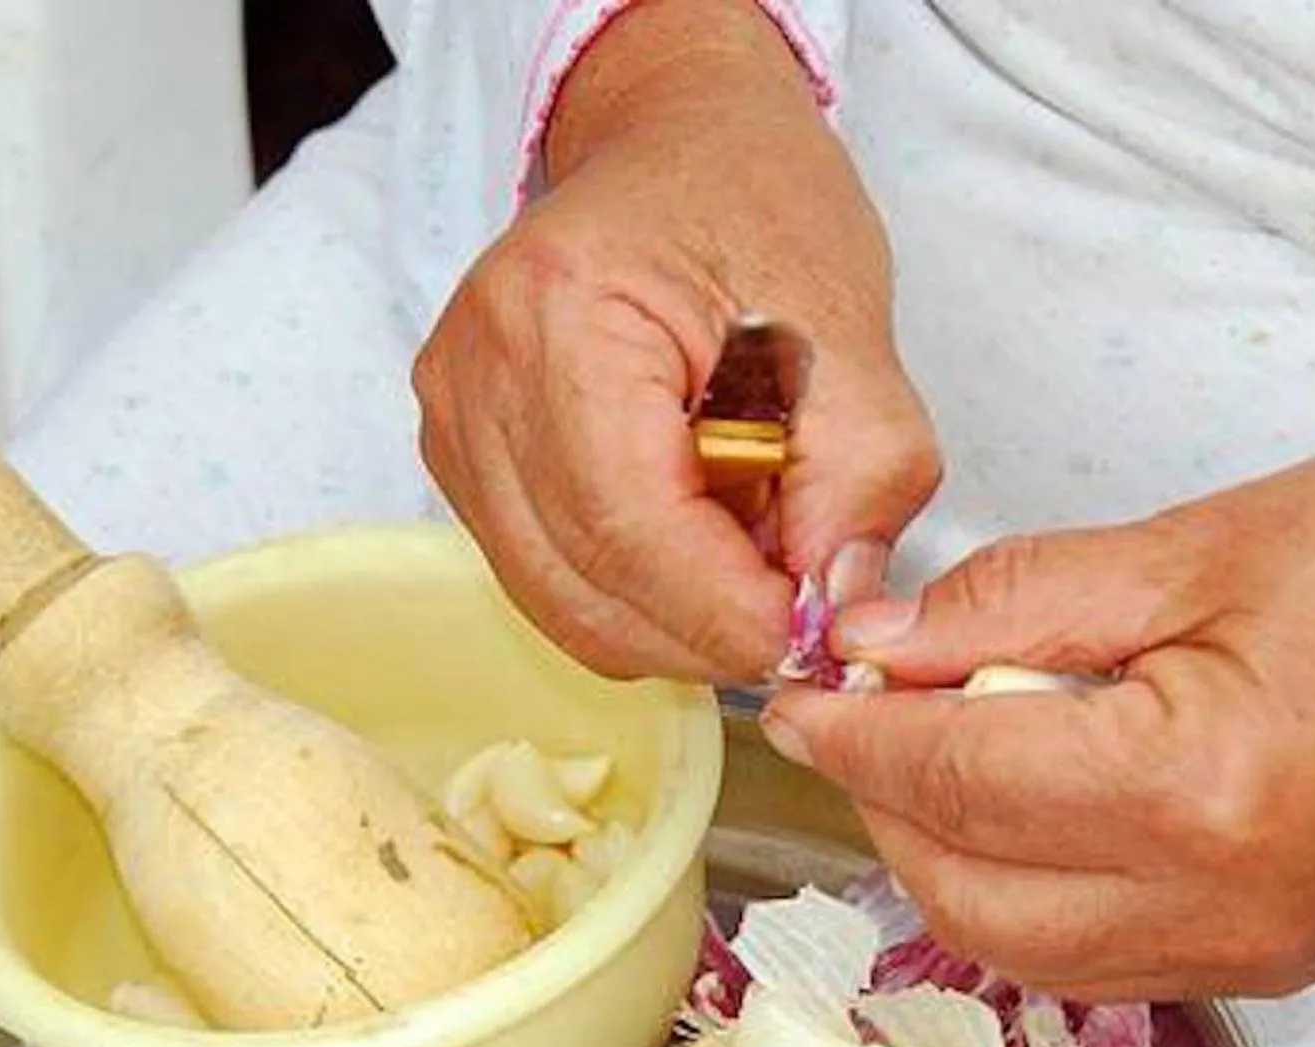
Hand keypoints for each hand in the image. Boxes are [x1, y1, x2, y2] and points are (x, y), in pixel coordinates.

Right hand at [414, 0, 937, 682]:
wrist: (679, 144)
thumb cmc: (756, 205)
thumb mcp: (853, 335)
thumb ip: (860, 484)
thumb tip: (836, 617)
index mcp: (560, 313)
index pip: (630, 527)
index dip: (728, 611)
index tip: (815, 635)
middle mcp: (475, 373)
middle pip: (586, 585)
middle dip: (709, 628)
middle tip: (804, 613)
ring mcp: (454, 422)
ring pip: (564, 606)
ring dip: (675, 620)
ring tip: (755, 557)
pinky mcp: (464, 462)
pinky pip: (551, 583)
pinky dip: (637, 595)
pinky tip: (701, 544)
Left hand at [759, 443, 1314, 998]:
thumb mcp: (1196, 543)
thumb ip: (1015, 600)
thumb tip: (874, 647)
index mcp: (1202, 788)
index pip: (963, 781)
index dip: (857, 731)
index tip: (797, 683)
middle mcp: (1220, 908)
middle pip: (967, 891)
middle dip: (884, 801)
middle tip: (856, 707)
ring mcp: (1247, 957)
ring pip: (1016, 947)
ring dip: (942, 856)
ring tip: (932, 748)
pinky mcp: (1267, 968)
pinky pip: (1088, 957)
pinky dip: (1020, 890)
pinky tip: (1018, 803)